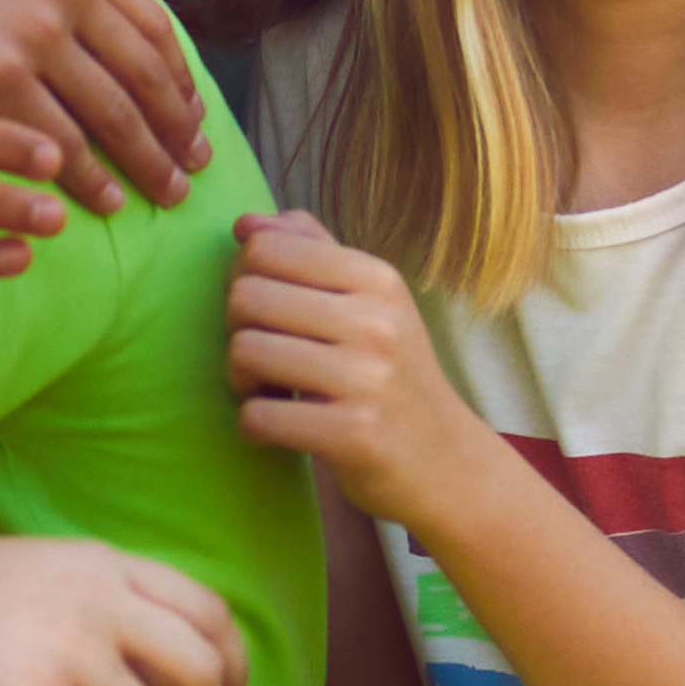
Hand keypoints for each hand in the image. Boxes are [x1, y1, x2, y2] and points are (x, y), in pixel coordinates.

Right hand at [0, 0, 208, 211]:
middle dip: (175, 133)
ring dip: (142, 162)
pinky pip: (55, 138)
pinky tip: (98, 199)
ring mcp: (32, 32)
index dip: (179, 83)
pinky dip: (86, 176)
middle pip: (142, 78)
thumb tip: (105, 10)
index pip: (153, 29)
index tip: (193, 119)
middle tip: (192, 171)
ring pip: (109, 115)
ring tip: (160, 195)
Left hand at [221, 212, 499, 529]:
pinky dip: (254, 424)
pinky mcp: (352, 435)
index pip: (265, 246)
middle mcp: (376, 321)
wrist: (447, 462)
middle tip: (263, 357)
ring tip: (270, 390)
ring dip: (240, 379)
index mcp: (376, 279)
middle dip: (237, 329)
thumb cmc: (394, 376)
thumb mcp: (371, 303)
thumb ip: (311, 252)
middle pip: (246, 296)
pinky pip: (257, 416)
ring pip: (244, 351)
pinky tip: (280, 426)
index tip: (267, 312)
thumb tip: (246, 222)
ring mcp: (367, 379)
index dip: (244, 278)